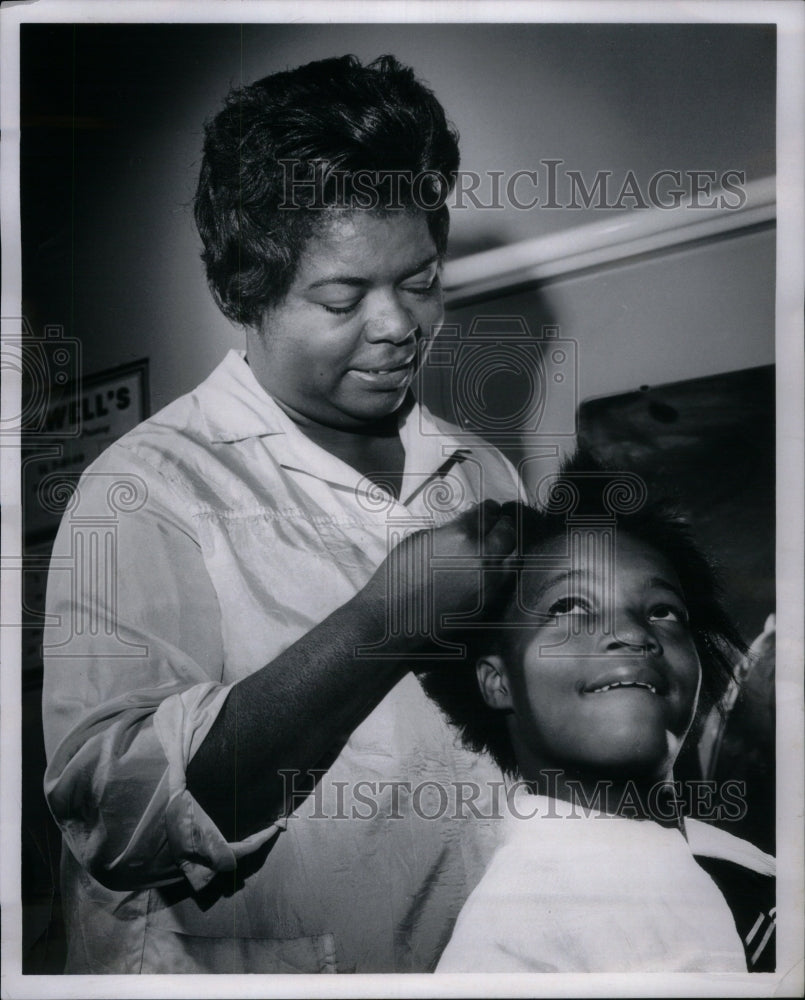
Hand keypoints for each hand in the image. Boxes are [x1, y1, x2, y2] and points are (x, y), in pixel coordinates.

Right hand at [364, 500, 516, 650]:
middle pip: (508, 532)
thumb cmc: (399, 574)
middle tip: (500, 523)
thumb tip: (468, 526)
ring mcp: (488, 581)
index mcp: (461, 534)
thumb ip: (450, 530)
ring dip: (509, 548)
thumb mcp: (421, 539)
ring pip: (515, 557)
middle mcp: (481, 556)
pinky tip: (496, 566)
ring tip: (502, 545)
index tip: (489, 509)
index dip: (490, 509)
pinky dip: (504, 570)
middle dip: (504, 524)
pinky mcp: (487, 602)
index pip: (488, 513)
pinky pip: (506, 580)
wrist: (393, 616)